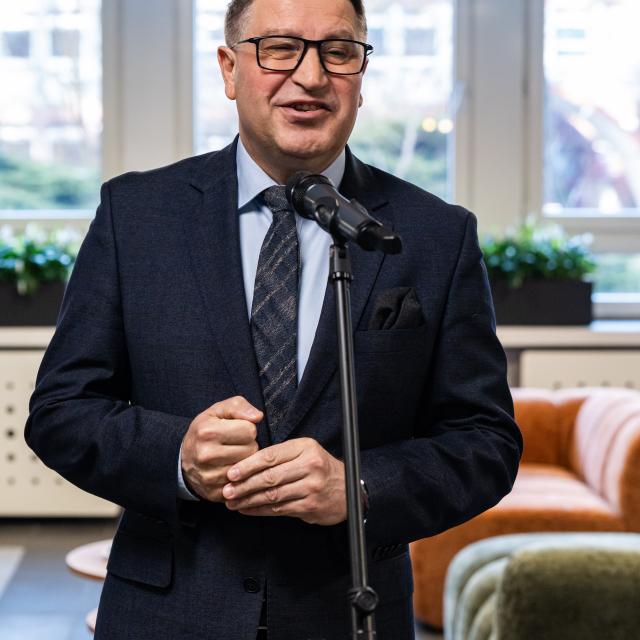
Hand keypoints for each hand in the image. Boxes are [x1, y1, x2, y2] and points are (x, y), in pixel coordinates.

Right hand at [180, 396, 262, 501]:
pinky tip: (231, 470)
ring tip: (232, 456)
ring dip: (245, 461)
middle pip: (251, 449)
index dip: (247, 428)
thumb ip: (239, 406)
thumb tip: (258, 416)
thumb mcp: (218, 411)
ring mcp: (210, 477)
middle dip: (248, 445)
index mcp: (208, 432)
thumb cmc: (205, 430)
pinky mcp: (215, 493)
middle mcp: (207, 455)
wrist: (184, 458)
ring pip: (249, 468)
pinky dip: (241, 477)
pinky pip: (243, 484)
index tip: (237, 431)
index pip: (250, 430)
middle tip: (235, 444)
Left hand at [222, 437, 346, 525]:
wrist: (348, 490)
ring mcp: (311, 487)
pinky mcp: (309, 506)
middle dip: (244, 485)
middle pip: (269, 477)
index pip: (270, 456)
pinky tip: (247, 509)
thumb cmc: (320, 468)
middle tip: (226, 491)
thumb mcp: (305, 452)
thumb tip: (246, 464)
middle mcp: (309, 466)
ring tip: (232, 502)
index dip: (248, 465)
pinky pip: (279, 509)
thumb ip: (281, 455)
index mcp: (305, 447)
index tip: (231, 473)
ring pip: (272, 495)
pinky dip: (260, 510)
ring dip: (248, 500)